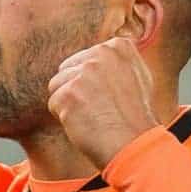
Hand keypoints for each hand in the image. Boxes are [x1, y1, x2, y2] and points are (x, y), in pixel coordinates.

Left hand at [47, 37, 160, 168]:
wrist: (133, 145)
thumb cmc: (135, 118)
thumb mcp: (136, 77)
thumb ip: (115, 61)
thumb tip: (95, 55)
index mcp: (118, 47)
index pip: (84, 59)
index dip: (93, 83)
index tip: (111, 97)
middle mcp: (100, 54)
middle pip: (68, 70)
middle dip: (78, 91)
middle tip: (100, 109)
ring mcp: (84, 73)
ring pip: (57, 85)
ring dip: (69, 104)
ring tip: (94, 116)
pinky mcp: (69, 93)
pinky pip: (53, 104)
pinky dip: (65, 119)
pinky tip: (86, 124)